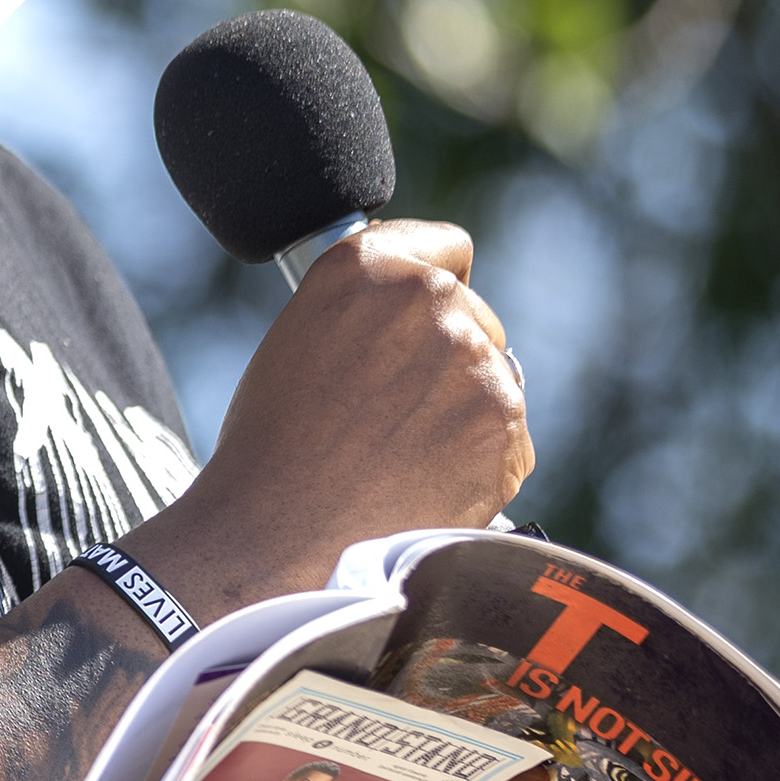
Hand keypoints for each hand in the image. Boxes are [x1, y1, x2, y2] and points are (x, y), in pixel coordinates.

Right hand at [174, 221, 531, 608]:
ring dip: (462, 411)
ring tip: (399, 456)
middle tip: (390, 413)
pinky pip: (507, 437)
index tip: (419, 320)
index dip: (433, 283)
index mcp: (366, 267)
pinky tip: (423, 483)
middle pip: (472, 317)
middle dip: (445, 359)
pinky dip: (479, 461)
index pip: (444, 247)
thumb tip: (416, 311)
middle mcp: (428, 298)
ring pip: (491, 379)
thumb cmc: (272, 444)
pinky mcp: (503, 423)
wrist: (277, 533)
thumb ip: (365, 308)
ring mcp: (474, 359)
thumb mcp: (300, 338)